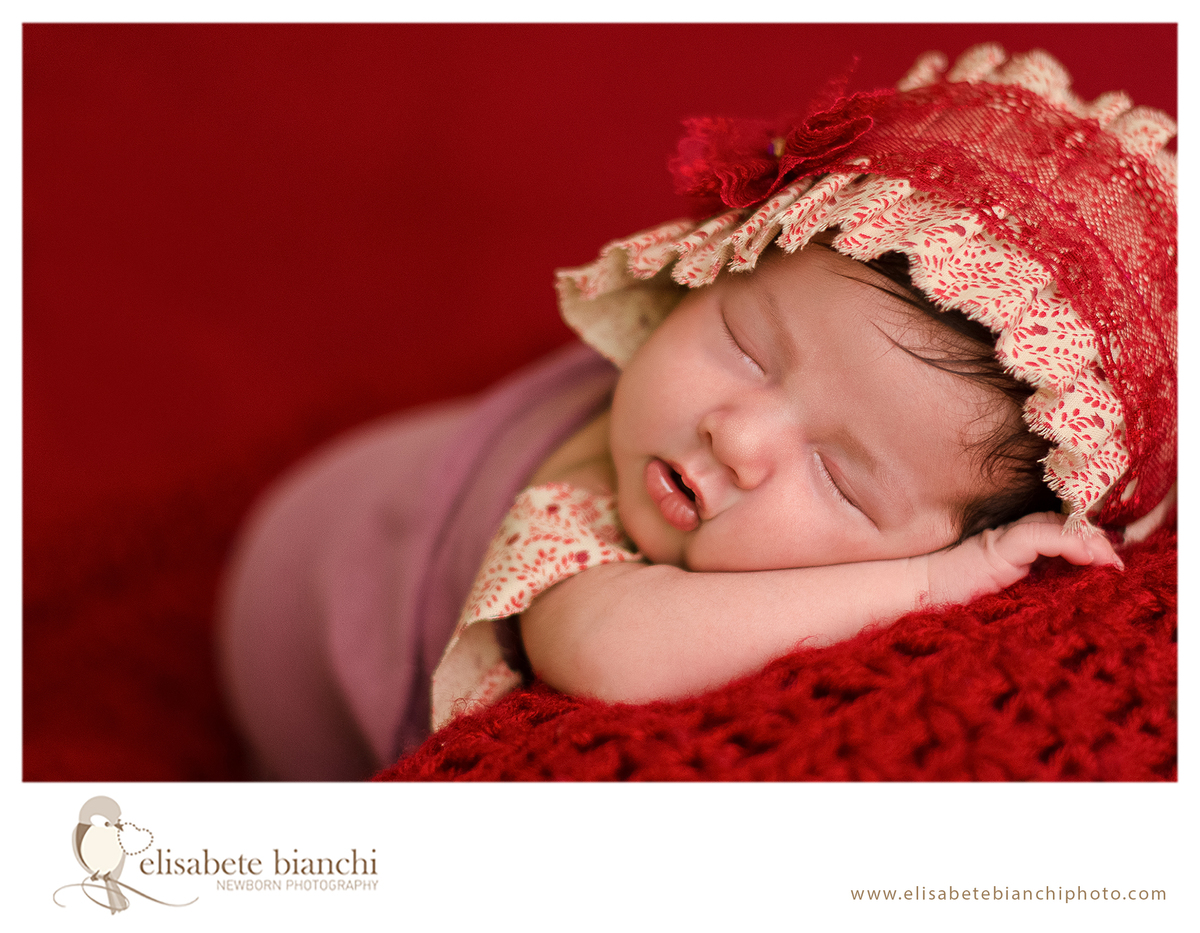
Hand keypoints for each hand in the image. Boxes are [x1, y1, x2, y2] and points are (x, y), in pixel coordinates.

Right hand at [921, 511, 1121, 607]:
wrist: (914, 598)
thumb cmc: (949, 604)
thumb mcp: (997, 598)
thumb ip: (1022, 589)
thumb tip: (1061, 602)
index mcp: (1009, 549)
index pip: (1055, 532)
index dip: (1083, 540)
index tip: (1109, 563)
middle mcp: (1008, 538)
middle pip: (1061, 524)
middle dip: (1092, 538)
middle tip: (1115, 561)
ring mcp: (1003, 540)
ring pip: (1056, 525)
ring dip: (1089, 540)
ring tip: (1109, 560)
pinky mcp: (997, 548)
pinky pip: (1040, 536)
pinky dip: (1069, 542)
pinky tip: (1089, 556)